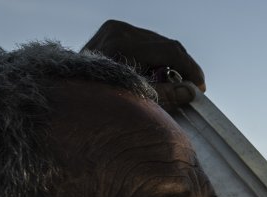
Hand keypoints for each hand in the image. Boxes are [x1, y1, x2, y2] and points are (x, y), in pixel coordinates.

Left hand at [82, 20, 204, 110]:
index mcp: (124, 44)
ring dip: (172, 62)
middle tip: (192, 87)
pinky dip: (157, 57)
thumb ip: (164, 95)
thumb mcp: (135, 99)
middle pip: (167, 44)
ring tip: (175, 83)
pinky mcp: (114, 29)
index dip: (191, 69)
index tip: (200, 88)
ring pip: (159, 42)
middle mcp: (120, 30)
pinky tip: (158, 73)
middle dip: (184, 67)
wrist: (66, 91)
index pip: (170, 50)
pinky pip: (147, 41)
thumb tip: (190, 92)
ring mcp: (116, 28)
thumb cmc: (98, 97)